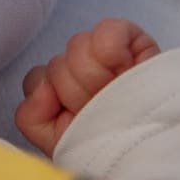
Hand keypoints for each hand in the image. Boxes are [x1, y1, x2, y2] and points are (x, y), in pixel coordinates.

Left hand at [16, 19, 159, 156]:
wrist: (148, 149)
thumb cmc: (106, 146)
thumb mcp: (57, 140)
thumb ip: (30, 116)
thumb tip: (41, 88)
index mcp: (61, 90)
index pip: (36, 77)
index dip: (51, 98)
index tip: (74, 116)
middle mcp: (81, 69)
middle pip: (55, 64)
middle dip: (76, 94)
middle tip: (101, 110)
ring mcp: (106, 53)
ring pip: (76, 47)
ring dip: (96, 78)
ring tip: (116, 96)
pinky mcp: (132, 40)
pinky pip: (108, 30)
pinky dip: (113, 52)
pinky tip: (125, 71)